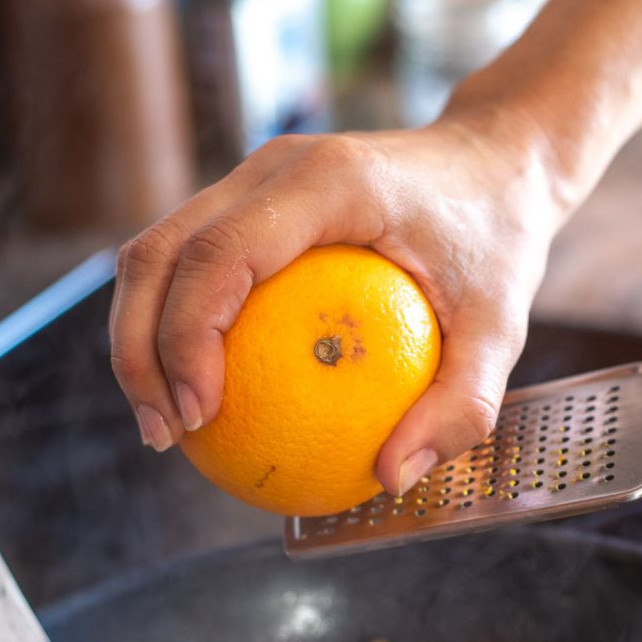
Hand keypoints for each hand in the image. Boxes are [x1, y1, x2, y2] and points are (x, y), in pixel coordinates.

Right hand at [109, 116, 562, 495]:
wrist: (492, 164)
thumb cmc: (496, 242)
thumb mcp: (503, 328)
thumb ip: (461, 404)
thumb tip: (391, 478)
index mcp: (325, 182)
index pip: (221, 254)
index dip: (187, 338)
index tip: (201, 418)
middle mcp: (271, 167)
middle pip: (158, 252)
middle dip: (138, 350)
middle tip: (165, 436)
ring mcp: (250, 179)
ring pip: (154, 254)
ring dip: (140, 340)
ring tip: (167, 427)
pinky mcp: (247, 202)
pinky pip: (189, 266)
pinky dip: (174, 328)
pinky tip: (197, 398)